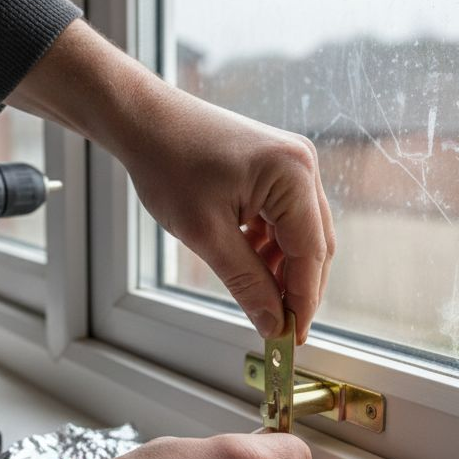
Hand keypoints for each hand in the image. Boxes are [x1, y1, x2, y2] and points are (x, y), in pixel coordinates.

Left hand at [8, 21, 335, 342]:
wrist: (143, 120)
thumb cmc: (167, 163)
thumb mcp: (205, 234)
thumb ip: (246, 281)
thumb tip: (272, 323)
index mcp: (292, 176)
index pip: (311, 253)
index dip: (303, 301)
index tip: (291, 338)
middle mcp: (302, 165)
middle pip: (315, 244)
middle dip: (297, 287)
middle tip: (277, 327)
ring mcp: (291, 164)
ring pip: (301, 234)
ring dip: (283, 268)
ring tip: (258, 296)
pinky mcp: (276, 167)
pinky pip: (285, 217)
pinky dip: (271, 246)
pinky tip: (248, 262)